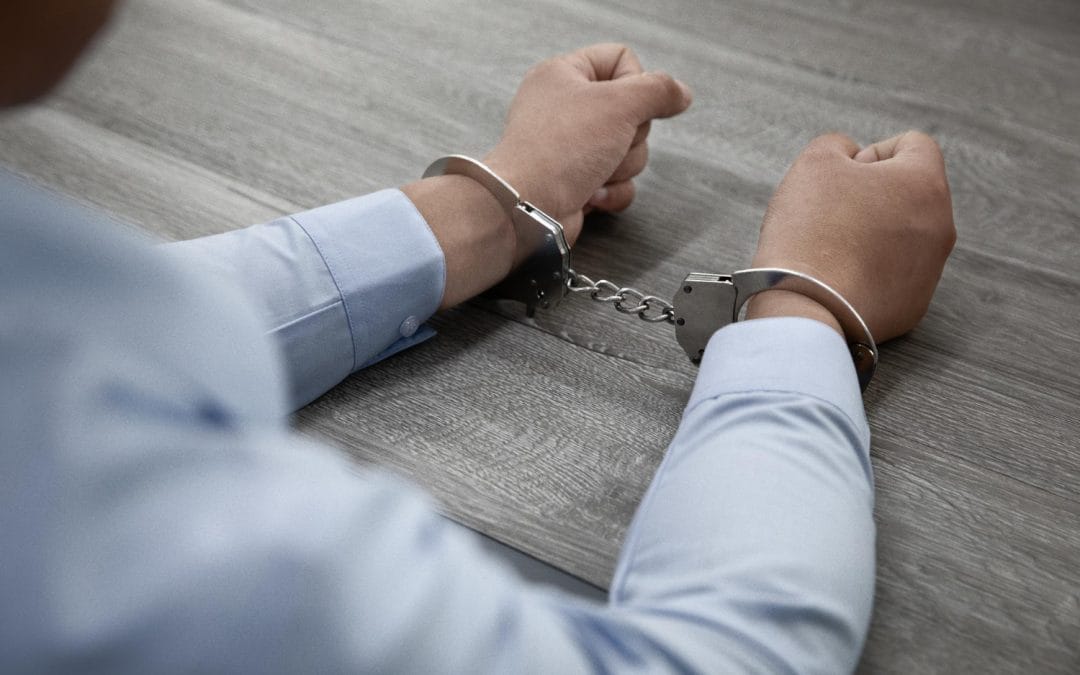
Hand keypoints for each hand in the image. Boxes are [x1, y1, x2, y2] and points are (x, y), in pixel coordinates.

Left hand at [485, 43, 692, 243]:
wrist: (528, 209)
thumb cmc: (558, 151)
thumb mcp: (619, 104)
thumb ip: (658, 90)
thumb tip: (680, 92)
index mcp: (564, 74)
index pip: (621, 59)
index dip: (636, 83)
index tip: (627, 103)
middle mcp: (565, 108)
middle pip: (632, 111)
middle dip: (630, 136)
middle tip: (608, 142)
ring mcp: (571, 147)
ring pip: (629, 150)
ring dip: (621, 167)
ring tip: (594, 171)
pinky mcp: (577, 181)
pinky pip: (618, 181)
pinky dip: (612, 191)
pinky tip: (591, 193)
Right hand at [746, 131, 955, 341]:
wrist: (807, 307)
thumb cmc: (811, 230)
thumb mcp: (814, 163)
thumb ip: (838, 145)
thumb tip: (853, 158)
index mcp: (925, 183)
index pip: (913, 145)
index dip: (872, 153)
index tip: (842, 177)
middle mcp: (941, 226)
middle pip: (909, 194)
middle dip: (873, 196)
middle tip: (830, 213)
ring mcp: (931, 271)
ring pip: (903, 237)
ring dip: (871, 234)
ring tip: (831, 249)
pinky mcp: (913, 306)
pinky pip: (894, 276)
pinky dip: (869, 272)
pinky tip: (837, 279)